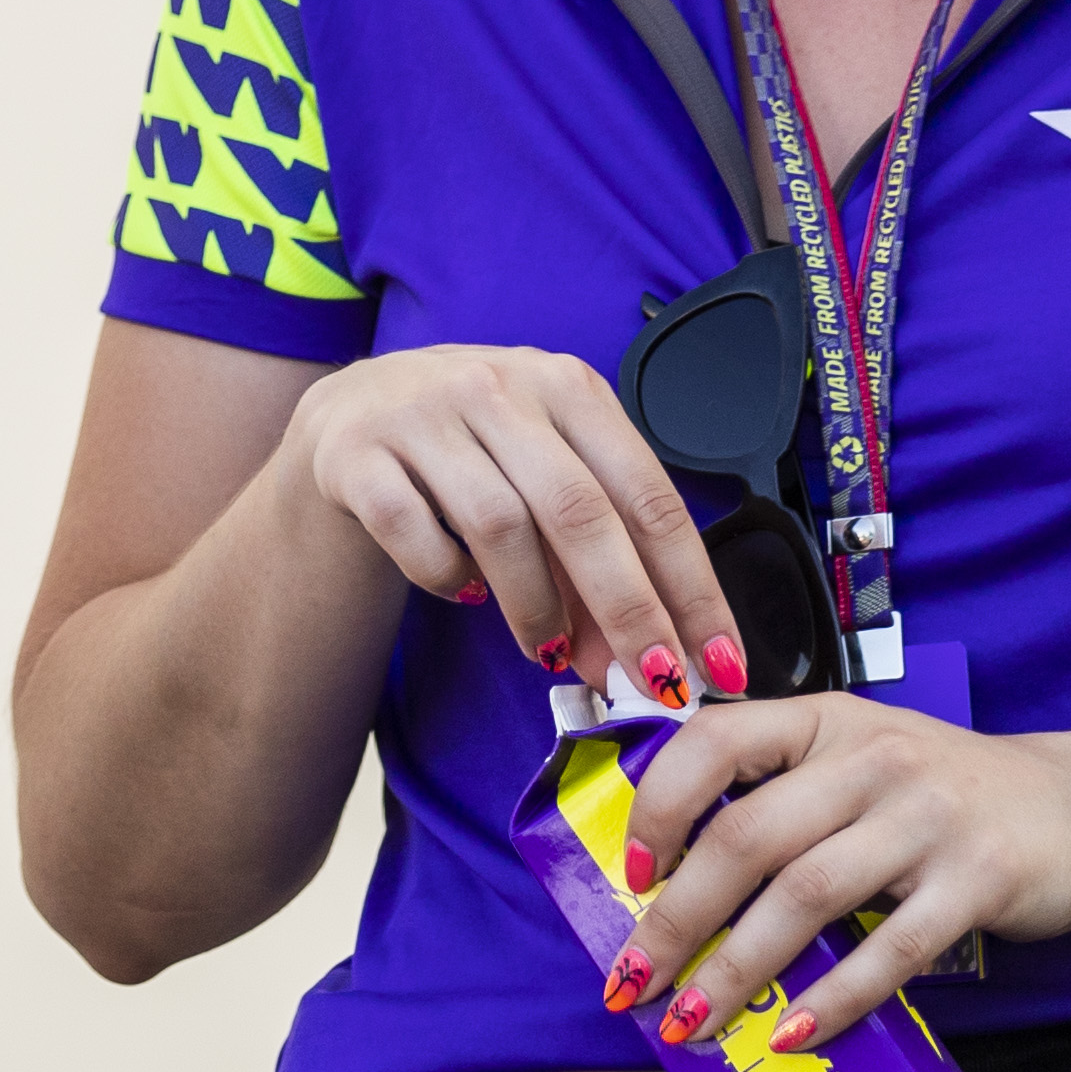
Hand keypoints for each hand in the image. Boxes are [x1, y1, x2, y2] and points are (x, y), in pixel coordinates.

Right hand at [273, 342, 742, 715]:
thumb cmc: (475, 454)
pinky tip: (462, 592)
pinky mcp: (356, 452)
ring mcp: (422, 413)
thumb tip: (650, 664)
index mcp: (569, 387)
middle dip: (628, 611)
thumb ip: (598, 559)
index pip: (650, 495)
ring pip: (499, 525)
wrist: (354, 412)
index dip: (689, 586)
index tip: (716, 662)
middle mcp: (499, 387)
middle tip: (651, 685)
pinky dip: (445, 576)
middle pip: (581, 511)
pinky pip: (411, 532)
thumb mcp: (547, 478)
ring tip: (550, 652)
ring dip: (536, 608)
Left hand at [603, 699, 1070, 1050]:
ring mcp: (928, 817)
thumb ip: (780, 796)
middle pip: (747, 838)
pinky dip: (834, 999)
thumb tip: (673, 883)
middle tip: (633, 981)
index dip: (659, 808)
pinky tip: (791, 1036)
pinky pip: (890, 950)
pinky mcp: (978, 880)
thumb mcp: (858, 763)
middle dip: (677, 919)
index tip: (630, 873)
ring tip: (692, 1020)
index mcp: (825, 722)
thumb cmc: (943, 795)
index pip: (715, 741)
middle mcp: (872, 759)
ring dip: (736, 969)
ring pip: (805, 896)